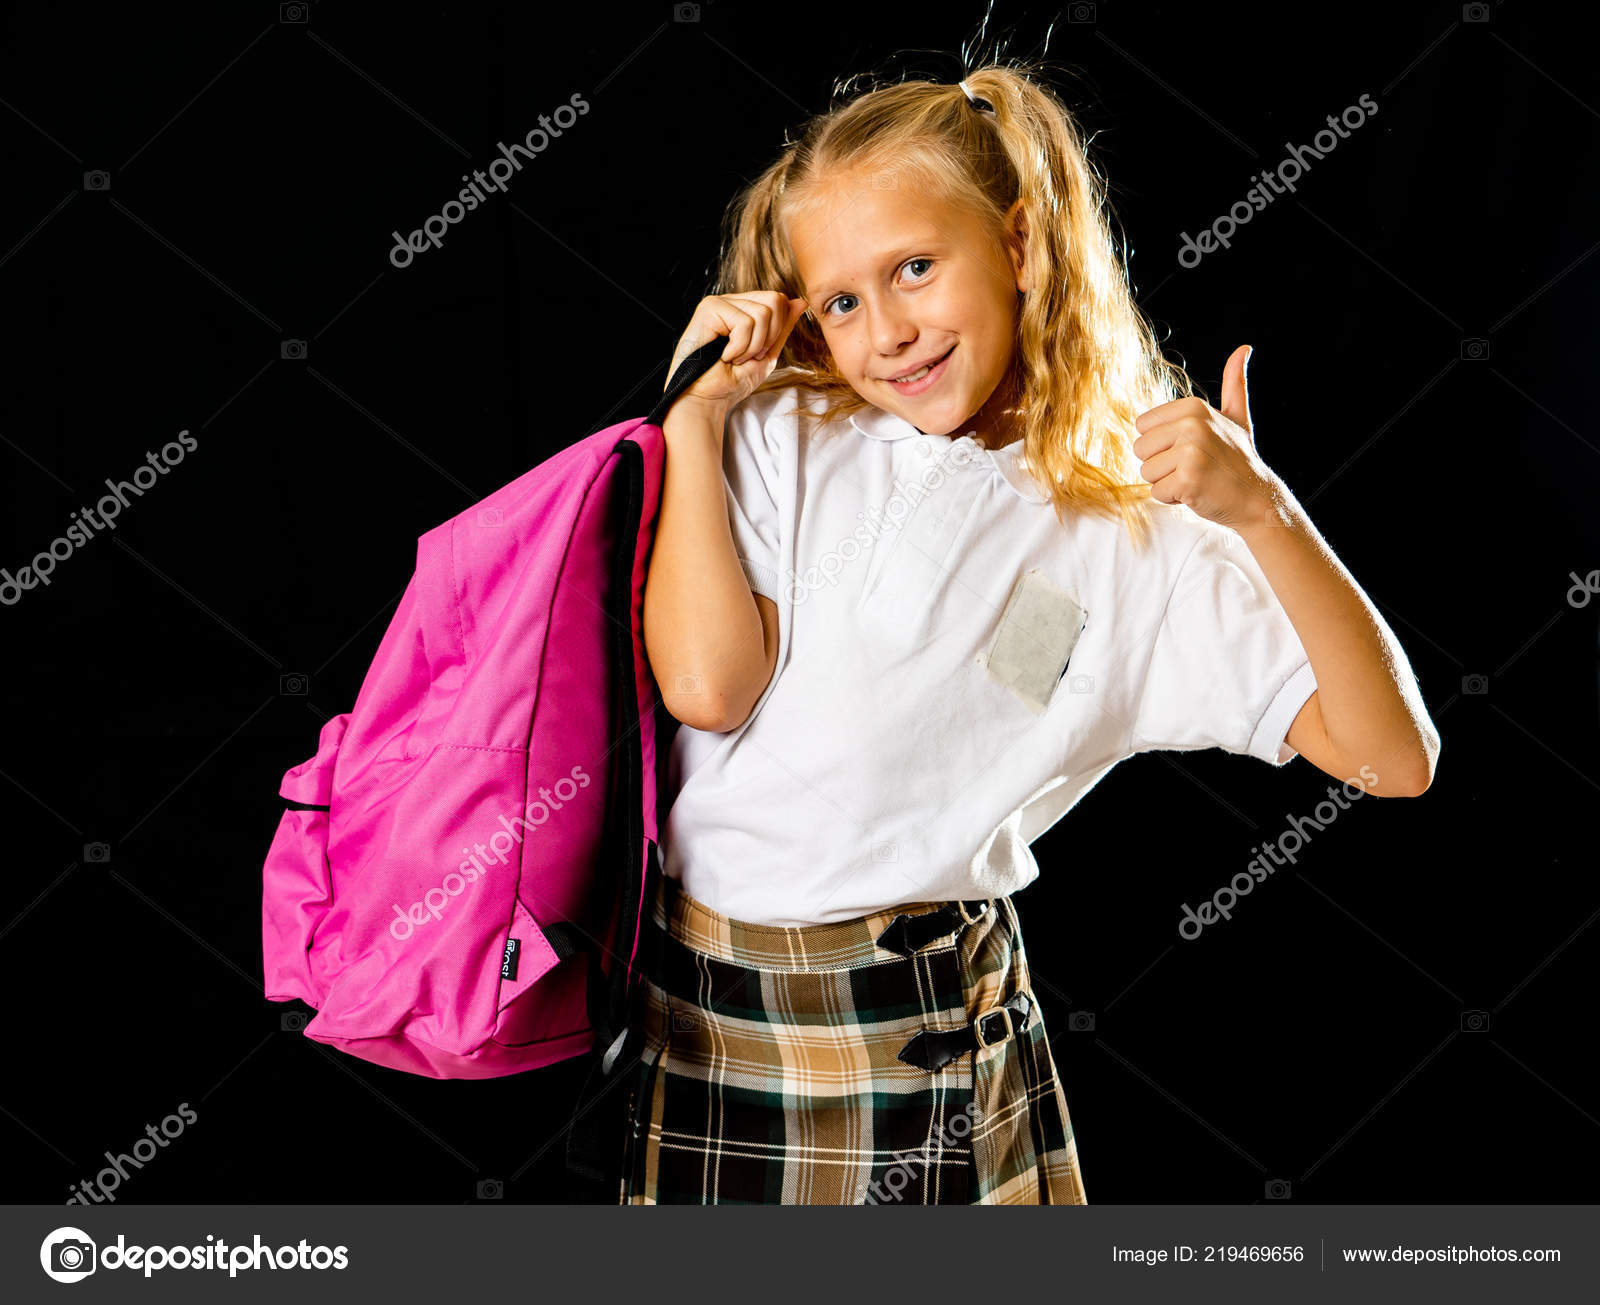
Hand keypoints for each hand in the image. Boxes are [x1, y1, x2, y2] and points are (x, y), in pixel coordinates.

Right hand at [664, 291, 808, 415]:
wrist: (706, 399)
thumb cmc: (730, 382)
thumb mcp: (767, 354)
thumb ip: (783, 328)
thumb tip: (800, 302)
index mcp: (744, 309)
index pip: (778, 299)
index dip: (777, 330)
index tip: (757, 353)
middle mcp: (731, 302)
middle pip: (774, 301)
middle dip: (767, 338)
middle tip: (746, 356)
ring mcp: (719, 303)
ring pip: (762, 313)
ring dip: (751, 346)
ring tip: (733, 358)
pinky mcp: (709, 309)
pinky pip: (744, 322)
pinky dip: (738, 347)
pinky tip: (723, 355)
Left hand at [1131, 345, 1281, 531]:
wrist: (1255, 496)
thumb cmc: (1237, 458)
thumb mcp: (1237, 416)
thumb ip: (1234, 384)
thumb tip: (1244, 348)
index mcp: (1193, 407)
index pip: (1142, 426)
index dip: (1160, 443)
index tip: (1189, 448)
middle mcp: (1192, 425)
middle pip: (1140, 449)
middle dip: (1161, 464)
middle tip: (1192, 466)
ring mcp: (1191, 452)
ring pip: (1146, 472)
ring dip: (1166, 481)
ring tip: (1195, 478)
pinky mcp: (1188, 480)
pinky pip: (1158, 492)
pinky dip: (1174, 498)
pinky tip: (1197, 492)